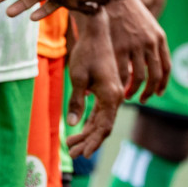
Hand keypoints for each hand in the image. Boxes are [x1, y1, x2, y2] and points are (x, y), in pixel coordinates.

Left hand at [66, 10, 124, 156]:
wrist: (97, 31)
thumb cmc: (87, 52)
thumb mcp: (78, 77)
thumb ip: (76, 102)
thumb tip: (73, 125)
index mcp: (111, 95)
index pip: (104, 128)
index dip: (93, 142)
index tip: (81, 154)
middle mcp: (116, 97)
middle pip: (103, 127)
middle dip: (87, 141)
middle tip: (70, 153)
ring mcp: (113, 93)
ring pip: (102, 120)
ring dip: (87, 133)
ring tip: (71, 144)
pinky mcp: (107, 89)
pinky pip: (101, 111)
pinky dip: (90, 121)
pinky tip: (79, 129)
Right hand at [104, 0, 169, 102]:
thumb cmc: (128, 10)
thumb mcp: (147, 23)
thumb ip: (150, 43)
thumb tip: (146, 66)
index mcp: (159, 38)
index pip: (166, 68)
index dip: (163, 84)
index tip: (157, 94)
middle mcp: (150, 43)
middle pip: (154, 77)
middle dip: (149, 93)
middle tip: (141, 99)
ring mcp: (134, 45)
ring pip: (138, 79)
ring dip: (132, 91)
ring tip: (125, 95)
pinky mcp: (118, 46)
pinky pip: (121, 73)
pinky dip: (118, 84)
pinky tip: (114, 86)